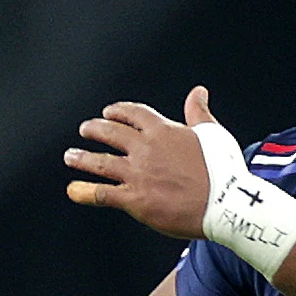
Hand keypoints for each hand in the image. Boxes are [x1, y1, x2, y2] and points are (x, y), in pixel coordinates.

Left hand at [63, 86, 220, 238]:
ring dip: (82, 158)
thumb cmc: (223, 170)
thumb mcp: (212, 133)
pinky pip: (103, 193)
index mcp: (164, 131)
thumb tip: (198, 92)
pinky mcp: (134, 199)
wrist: (225, 203)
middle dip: (95, 129)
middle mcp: (146, 149)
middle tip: (86, 129)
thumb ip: (199, 112)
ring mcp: (138, 174)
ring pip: (101, 162)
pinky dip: (85, 192)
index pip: (134, 113)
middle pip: (111, 133)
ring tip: (71, 156)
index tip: (110, 112)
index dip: (119, 111)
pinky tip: (73, 191)